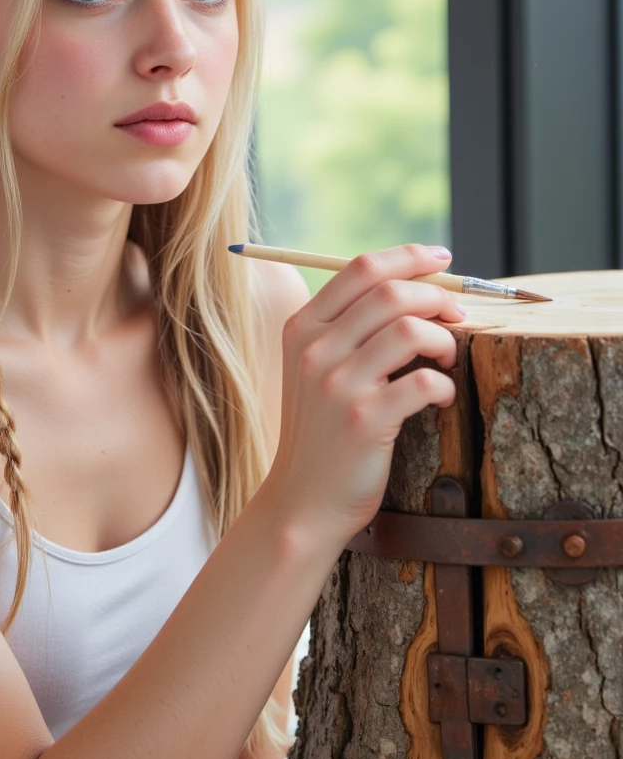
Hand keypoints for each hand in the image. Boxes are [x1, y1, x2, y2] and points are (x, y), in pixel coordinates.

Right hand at [267, 244, 461, 546]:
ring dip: (444, 340)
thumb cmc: (321, 433)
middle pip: (391, 293)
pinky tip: (441, 397)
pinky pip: (424, 382)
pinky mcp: (364, 420)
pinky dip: (444, 386)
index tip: (443, 261)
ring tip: (445, 361)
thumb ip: (347, 329)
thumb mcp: (315, 371)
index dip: (409, 258)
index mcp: (301, 328)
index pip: (361, 268)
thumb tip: (415, 288)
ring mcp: (337, 385)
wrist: (302, 501)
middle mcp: (314, 350)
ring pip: (411, 330)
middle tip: (456, 316)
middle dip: (437, 297)